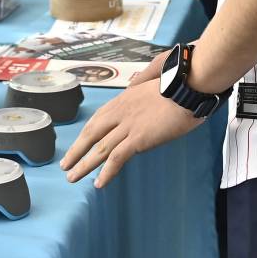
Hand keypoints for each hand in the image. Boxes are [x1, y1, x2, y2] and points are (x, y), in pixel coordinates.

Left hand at [60, 67, 201, 188]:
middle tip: (66, 164)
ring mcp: (128, 125)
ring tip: (72, 177)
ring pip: (99, 148)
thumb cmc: (180, 79)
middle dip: (77, 150)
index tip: (79, 142)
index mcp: (125, 98)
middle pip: (92, 133)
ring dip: (83, 165)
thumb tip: (135, 83)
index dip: (87, 132)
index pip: (99, 117)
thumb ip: (142, 80)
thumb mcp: (155, 74)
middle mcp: (121, 111)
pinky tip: (99, 183)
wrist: (190, 84)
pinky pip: (117, 158)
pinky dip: (106, 172)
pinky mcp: (138, 138)